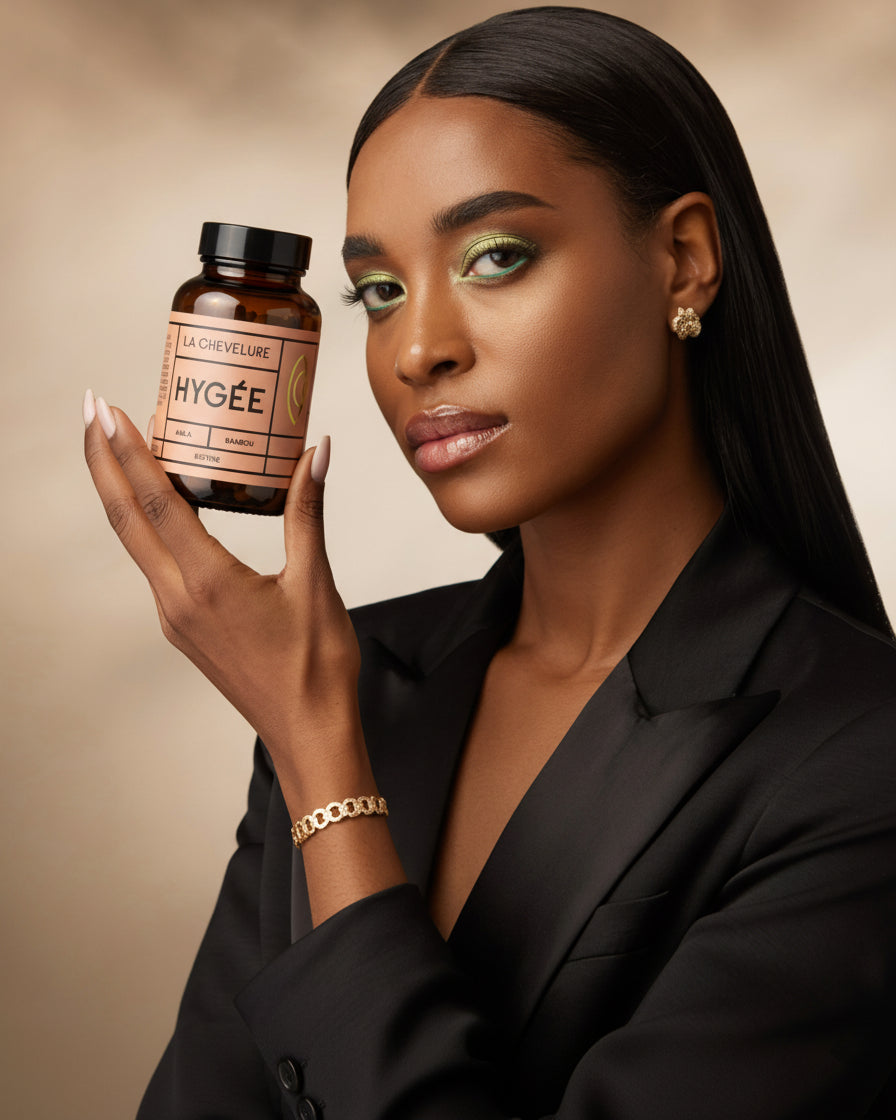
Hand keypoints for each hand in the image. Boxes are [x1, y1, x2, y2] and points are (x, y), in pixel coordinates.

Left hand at [83, 391, 362, 799]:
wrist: (309, 733)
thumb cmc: (316, 668)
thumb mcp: (316, 583)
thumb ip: (308, 513)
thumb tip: (317, 455)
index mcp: (208, 583)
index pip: (157, 501)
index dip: (129, 450)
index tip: (109, 409)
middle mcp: (178, 600)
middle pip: (125, 518)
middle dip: (103, 460)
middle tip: (92, 409)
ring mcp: (175, 617)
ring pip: (136, 542)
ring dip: (122, 491)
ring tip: (119, 447)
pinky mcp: (183, 628)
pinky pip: (156, 564)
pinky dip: (149, 525)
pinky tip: (163, 507)